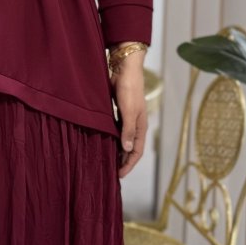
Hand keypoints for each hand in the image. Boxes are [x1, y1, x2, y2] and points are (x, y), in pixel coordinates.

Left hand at [113, 61, 147, 179]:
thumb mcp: (128, 111)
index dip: (129, 164)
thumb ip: (128, 130)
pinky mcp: (119, 112)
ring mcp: (128, 118)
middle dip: (124, 161)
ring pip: (123, 140)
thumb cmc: (129, 89)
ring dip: (118, 151)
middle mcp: (136, 125)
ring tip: (108, 161)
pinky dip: (112, 139)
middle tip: (112, 172)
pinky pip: (117, 131)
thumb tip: (128, 150)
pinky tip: (104, 142)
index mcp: (141, 127)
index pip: (137, 152)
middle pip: (131, 148)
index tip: (119, 176)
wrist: (125, 68)